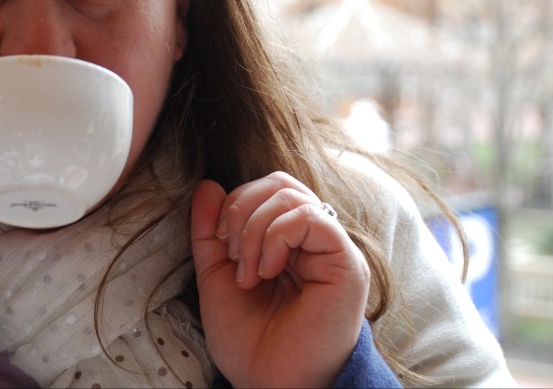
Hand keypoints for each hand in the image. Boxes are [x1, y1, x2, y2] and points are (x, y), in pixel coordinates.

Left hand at [190, 172, 369, 386]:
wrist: (270, 383)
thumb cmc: (250, 342)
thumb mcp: (216, 277)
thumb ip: (210, 233)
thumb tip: (207, 185)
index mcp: (288, 242)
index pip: (265, 189)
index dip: (234, 205)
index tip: (221, 248)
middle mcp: (314, 241)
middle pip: (279, 183)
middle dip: (241, 209)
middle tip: (232, 254)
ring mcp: (332, 250)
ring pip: (291, 197)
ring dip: (253, 231)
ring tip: (249, 273)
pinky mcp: (345, 263)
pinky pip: (311, 218)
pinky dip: (276, 238)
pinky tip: (267, 272)